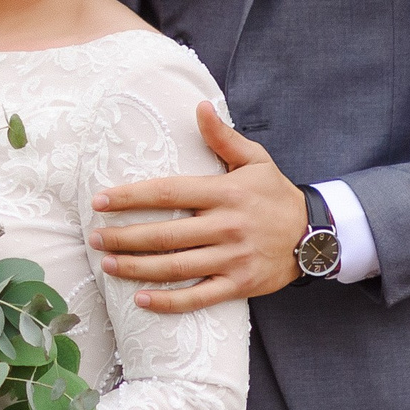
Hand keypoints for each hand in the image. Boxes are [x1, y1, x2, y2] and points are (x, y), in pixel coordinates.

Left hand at [88, 101, 305, 311]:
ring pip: (175, 267)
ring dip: (137, 268)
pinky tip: (141, 300)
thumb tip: (199, 106)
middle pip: (165, 234)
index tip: (101, 201)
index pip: (168, 192)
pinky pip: (198, 297)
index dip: (131, 197)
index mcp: (225, 192)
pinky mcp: (240, 285)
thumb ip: (223, 137)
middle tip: (94, 237)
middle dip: (124, 237)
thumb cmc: (275, 194)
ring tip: (107, 264)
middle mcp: (226, 226)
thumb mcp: (255, 160)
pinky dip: (169, 302)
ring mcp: (233, 259)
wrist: (315, 235)